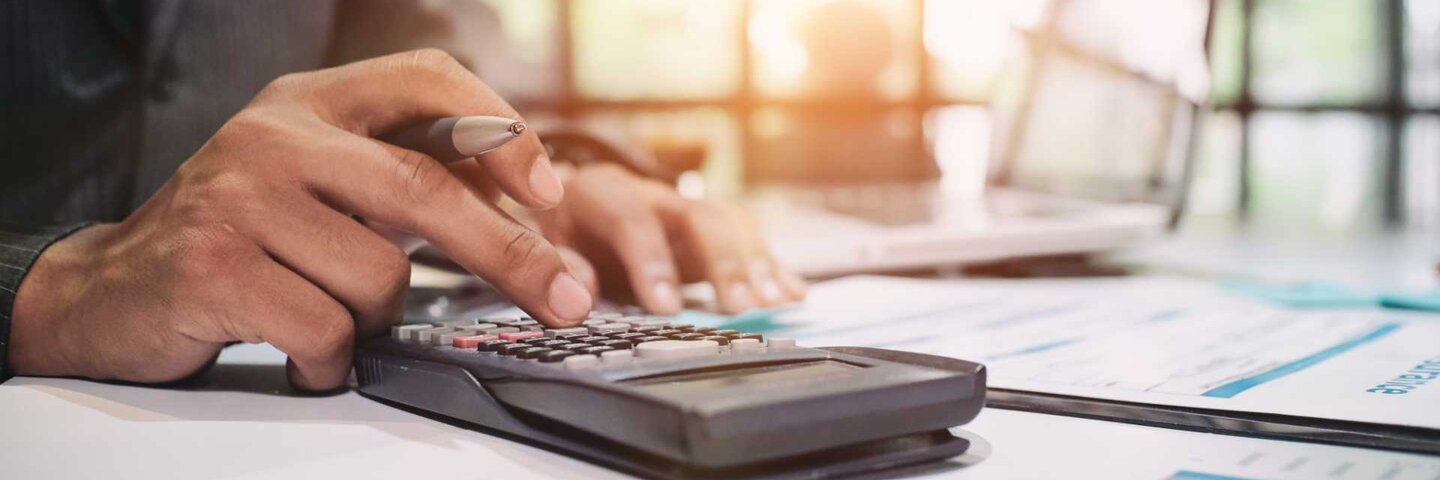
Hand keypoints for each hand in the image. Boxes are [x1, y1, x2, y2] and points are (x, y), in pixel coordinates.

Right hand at [8, 50, 591, 390]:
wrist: (115, 286)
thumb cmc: (245, 233)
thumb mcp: (321, 176)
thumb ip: (405, 172)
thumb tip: (530, 210)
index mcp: (311, 101)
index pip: (426, 80)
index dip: (501, 131)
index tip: (549, 192)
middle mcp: (275, 136)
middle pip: (425, 190)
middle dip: (511, 254)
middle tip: (565, 298)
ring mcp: (239, 199)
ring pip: (380, 278)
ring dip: (376, 318)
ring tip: (328, 310)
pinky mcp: (214, 268)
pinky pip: (328, 330)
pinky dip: (331, 359)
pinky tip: (299, 348)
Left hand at [532, 163, 806, 314]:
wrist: (561, 208)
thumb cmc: (550, 229)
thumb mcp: (536, 242)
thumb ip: (555, 263)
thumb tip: (579, 293)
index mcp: (601, 192)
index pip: (632, 218)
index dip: (651, 261)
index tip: (665, 306)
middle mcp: (651, 195)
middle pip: (697, 216)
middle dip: (723, 263)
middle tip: (740, 308)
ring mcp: (684, 211)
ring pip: (730, 223)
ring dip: (755, 264)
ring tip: (774, 303)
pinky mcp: (706, 233)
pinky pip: (746, 239)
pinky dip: (771, 266)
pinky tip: (793, 293)